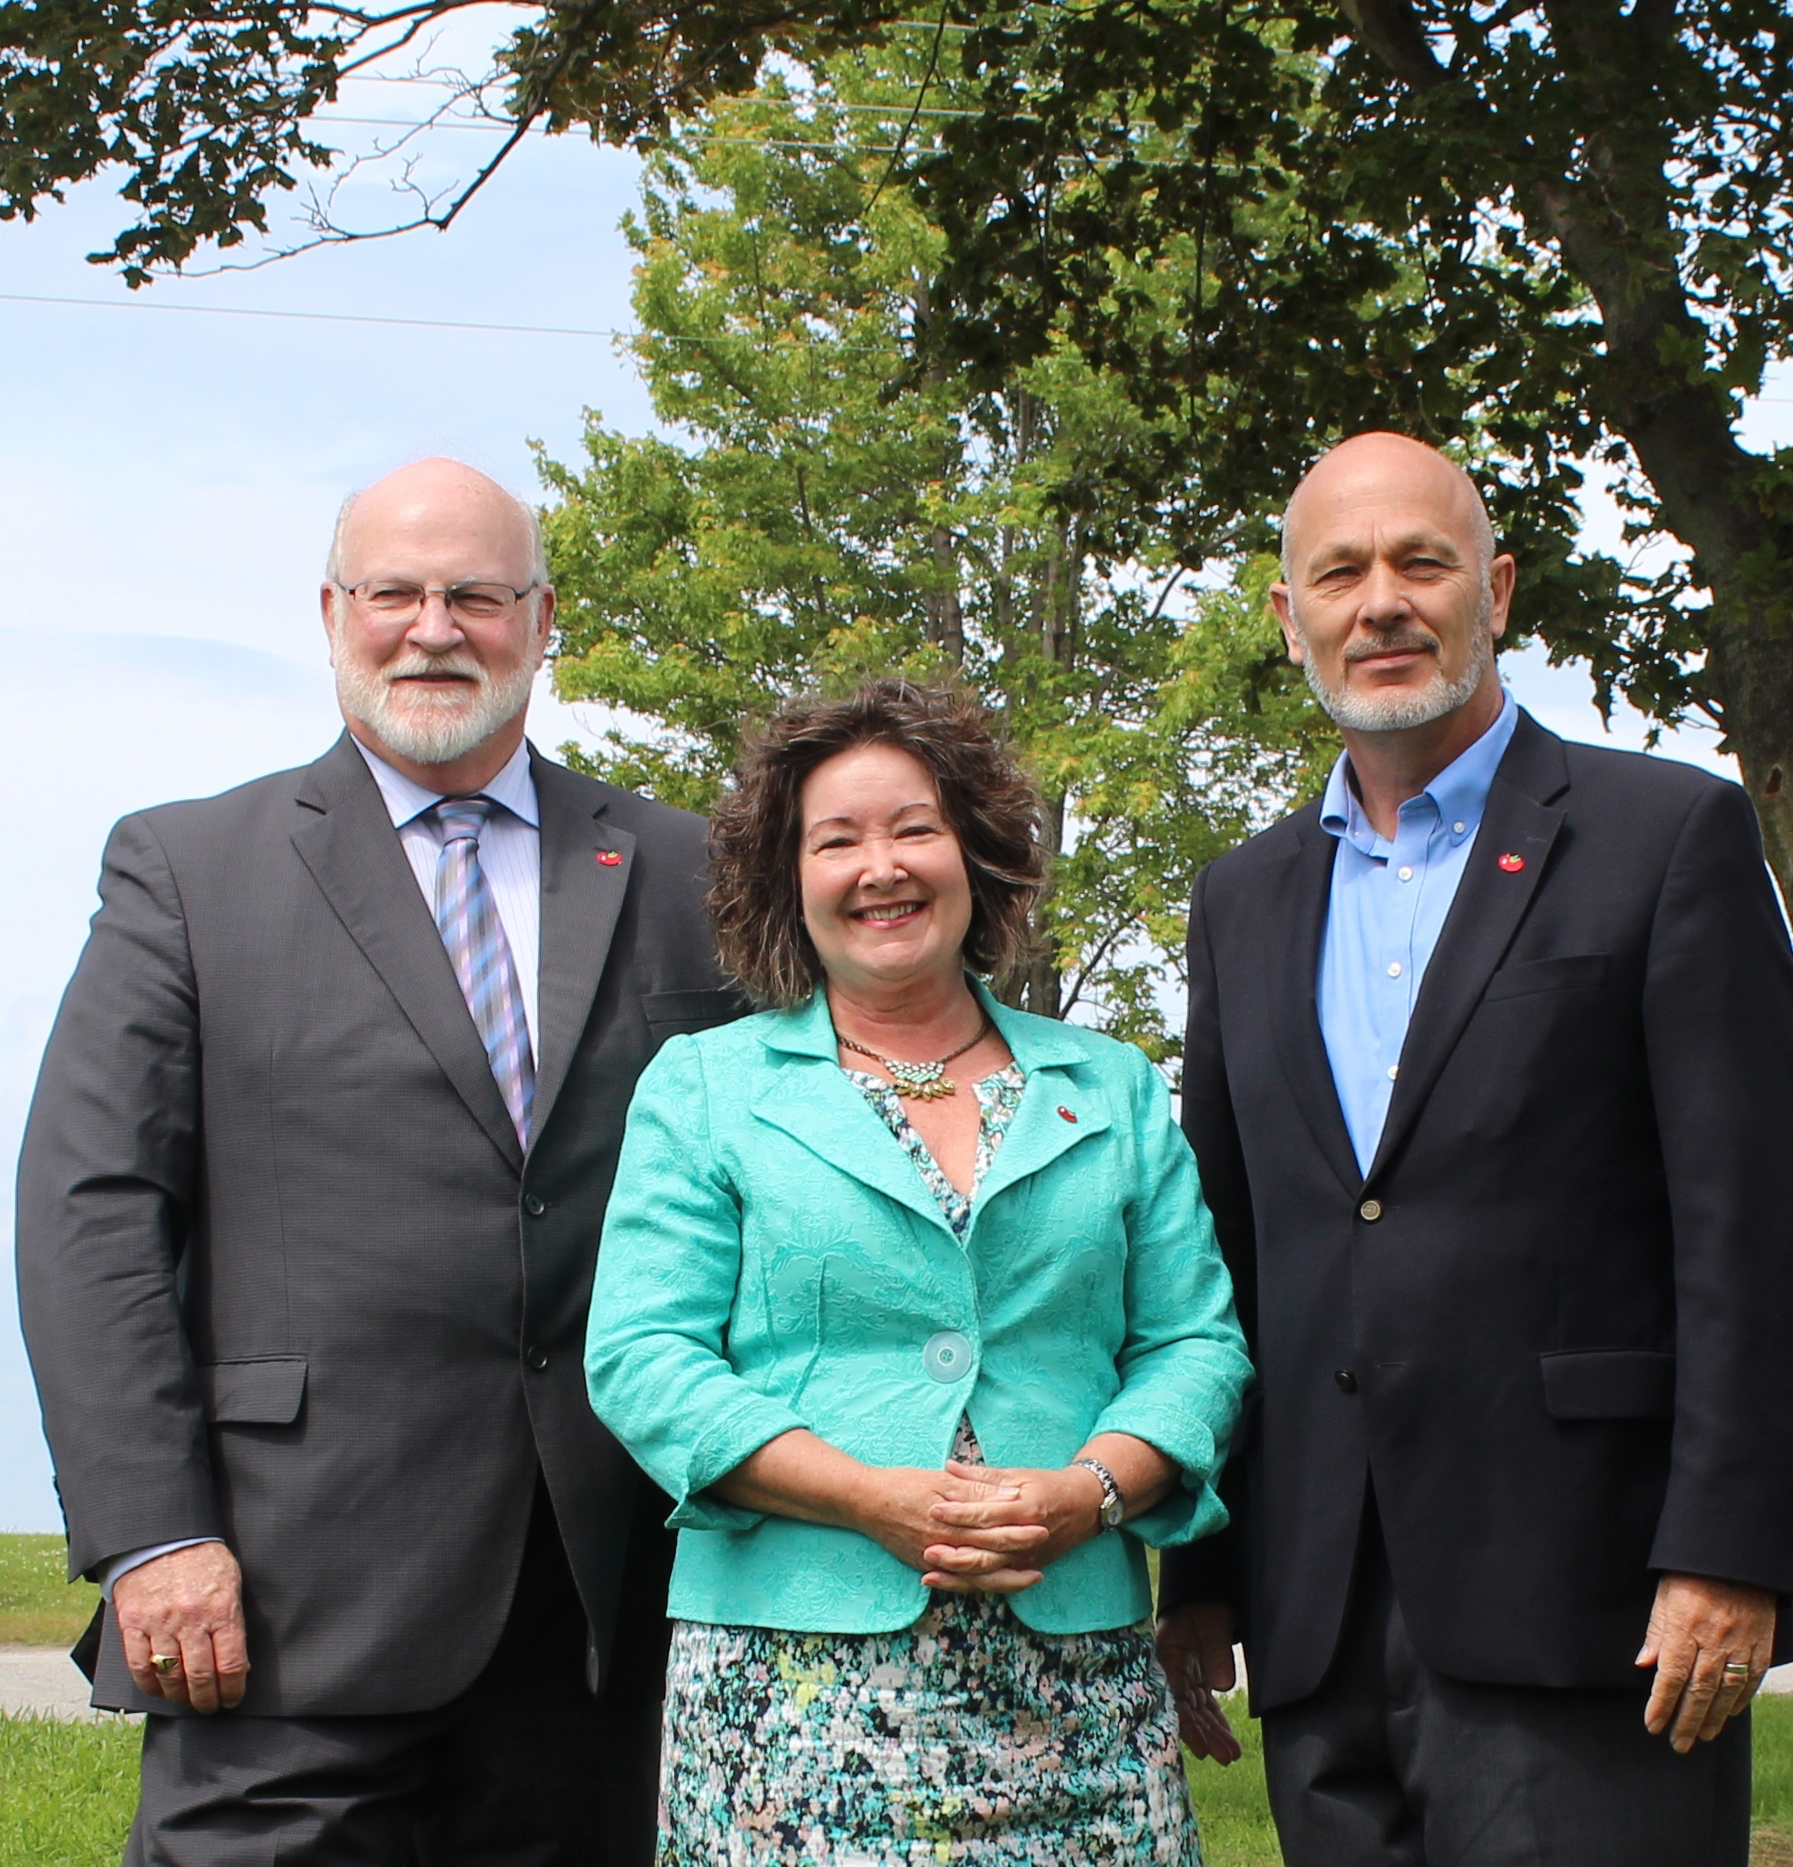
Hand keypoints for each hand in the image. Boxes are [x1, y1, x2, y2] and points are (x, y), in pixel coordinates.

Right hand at [113, 1542, 248, 1712]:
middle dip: (207, 1699)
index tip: (233, 1699)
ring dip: (180, 1697)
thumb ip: (234, 1621)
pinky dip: (149, 1685)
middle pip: (201, 1676)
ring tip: (188, 1702)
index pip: (231, 1663)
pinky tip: (159, 1691)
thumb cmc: (205, 1559)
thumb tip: (240, 1664)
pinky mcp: (132, 1624)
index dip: (233, 1689)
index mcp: (221, 1608)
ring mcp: (159, 1623)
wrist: (164, 1535)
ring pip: (170, 1676)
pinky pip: (139, 1666)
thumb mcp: (231, 1582)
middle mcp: (191, 1619)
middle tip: (211, 1708)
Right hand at [848, 1464, 1049, 1591]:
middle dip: (1018, 1560)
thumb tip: (1008, 1494)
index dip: (1019, 1531)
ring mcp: (934, 1559)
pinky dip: (978, 1585)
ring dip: (1004, 1580)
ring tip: (1028, 1579)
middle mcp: (945, 1545)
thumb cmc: (903, 1485)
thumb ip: (974, 1490)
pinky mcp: (925, 1565)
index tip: (1043, 1527)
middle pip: (989, 1559)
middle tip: (1044, 1561)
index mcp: (952, 1519)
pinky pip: (957, 1582)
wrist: (863, 1503)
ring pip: (976, 1578)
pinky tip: (994, 1584)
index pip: (993, 1530)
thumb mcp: (941, 1481)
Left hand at [918, 1459, 1106, 1592]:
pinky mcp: (1025, 1570)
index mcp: (1025, 1509)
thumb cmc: (1047, 1485)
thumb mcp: (1018, 1475)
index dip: (959, 1513)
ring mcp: (1028, 1558)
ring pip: (989, 1575)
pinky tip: (949, 1584)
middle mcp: (1027, 1539)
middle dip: (955, 1553)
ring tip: (930, 1573)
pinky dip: (971, 1585)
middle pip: (987, 1552)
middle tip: (927, 1548)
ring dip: (959, 1576)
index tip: (933, 1509)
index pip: (987, 1514)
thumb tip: (949, 1466)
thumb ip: (982, 1475)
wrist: (1083, 1507)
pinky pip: (996, 1583)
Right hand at [1156, 1600, 1241, 1764]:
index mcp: (1165, 1654)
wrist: (1205, 1589)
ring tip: (1231, 1755)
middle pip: (1186, 1708)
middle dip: (1205, 1735)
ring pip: (1196, 1710)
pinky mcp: (1196, 1675)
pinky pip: (1204, 1703)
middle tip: (1226, 1757)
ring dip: (1213, 1732)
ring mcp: (1183, 1673)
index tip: (1202, 1748)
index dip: (1187, 1725)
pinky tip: (1226, 1739)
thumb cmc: (1204, 1602)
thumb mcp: (1212, 1620)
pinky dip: (1215, 1720)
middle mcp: (1170, 1669)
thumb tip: (1222, 1687)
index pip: (1174, 1696)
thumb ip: (1216, 1650)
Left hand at [1637, 1572, 1775, 1752]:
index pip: (1671, 1676)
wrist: (1734, 1557)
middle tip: (1677, 1744)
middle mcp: (1714, 1640)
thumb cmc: (1691, 1574)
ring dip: (1712, 1717)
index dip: (1661, 1704)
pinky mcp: (1761, 1645)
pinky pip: (1751, 1680)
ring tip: (1701, 1736)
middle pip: (1699, 1690)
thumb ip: (1656, 1632)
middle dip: (1686, 1721)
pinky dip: (1739, 1701)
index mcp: (1685, 1626)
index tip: (1653, 1725)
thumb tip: (1643, 1665)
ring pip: (1726, 1691)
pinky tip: (1728, 1714)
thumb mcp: (1665, 1596)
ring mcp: (1741, 1644)